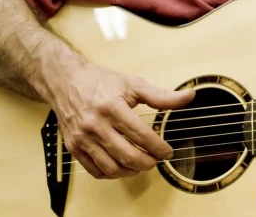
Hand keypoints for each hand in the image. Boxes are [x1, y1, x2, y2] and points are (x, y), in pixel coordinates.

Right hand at [49, 62, 195, 178]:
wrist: (66, 81)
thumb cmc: (101, 82)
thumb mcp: (133, 84)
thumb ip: (162, 95)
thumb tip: (189, 96)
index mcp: (112, 107)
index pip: (140, 134)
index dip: (158, 147)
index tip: (168, 152)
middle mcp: (96, 124)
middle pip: (127, 155)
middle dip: (147, 162)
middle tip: (156, 160)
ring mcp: (83, 138)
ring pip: (111, 167)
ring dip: (131, 171)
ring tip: (142, 164)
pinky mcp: (74, 147)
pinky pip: (95, 170)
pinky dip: (112, 173)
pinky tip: (123, 166)